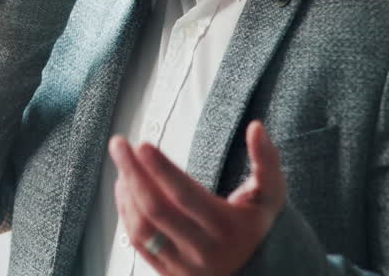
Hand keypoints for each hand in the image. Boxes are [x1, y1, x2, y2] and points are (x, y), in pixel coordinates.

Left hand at [108, 120, 286, 275]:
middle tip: (118, 144)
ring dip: (126, 193)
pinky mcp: (168, 274)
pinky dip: (126, 214)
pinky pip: (138, 244)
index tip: (141, 144)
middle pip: (157, 210)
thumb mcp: (270, 194)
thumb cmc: (257, 224)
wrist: (259, 272)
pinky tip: (124, 189)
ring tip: (123, 165)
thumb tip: (256, 127)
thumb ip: (266, 160)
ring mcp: (183, 266)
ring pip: (143, 229)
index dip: (161, 169)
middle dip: (132, 173)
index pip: (186, 195)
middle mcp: (203, 251)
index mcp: (227, 228)